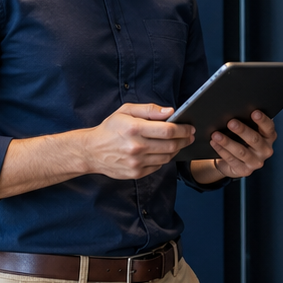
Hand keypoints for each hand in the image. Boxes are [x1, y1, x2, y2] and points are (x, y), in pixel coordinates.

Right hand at [81, 103, 195, 180]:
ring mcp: (136, 162)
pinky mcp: (136, 173)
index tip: (190, 127)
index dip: (183, 129)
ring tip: (178, 142)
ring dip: (176, 149)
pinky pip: (158, 166)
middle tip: (190, 136)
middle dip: (185, 140)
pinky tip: (163, 151)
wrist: (92, 151)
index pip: (168, 130)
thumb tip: (170, 111)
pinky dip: (164, 158)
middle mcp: (136, 147)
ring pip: (167, 157)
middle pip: (171, 145)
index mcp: (134, 128)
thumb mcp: (125, 111)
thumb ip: (149, 109)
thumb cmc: (110, 128)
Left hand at [207, 111, 276, 179]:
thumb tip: (234, 111)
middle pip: (254, 139)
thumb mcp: (247, 130)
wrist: (235, 161)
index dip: (262, 120)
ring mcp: (256, 162)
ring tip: (216, 135)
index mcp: (269, 137)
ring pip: (241, 151)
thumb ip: (246, 122)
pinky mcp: (245, 171)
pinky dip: (222, 151)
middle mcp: (266, 150)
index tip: (254, 112)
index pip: (269, 128)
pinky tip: (214, 143)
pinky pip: (232, 160)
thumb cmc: (242, 140)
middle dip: (242, 130)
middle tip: (231, 122)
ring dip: (227, 142)